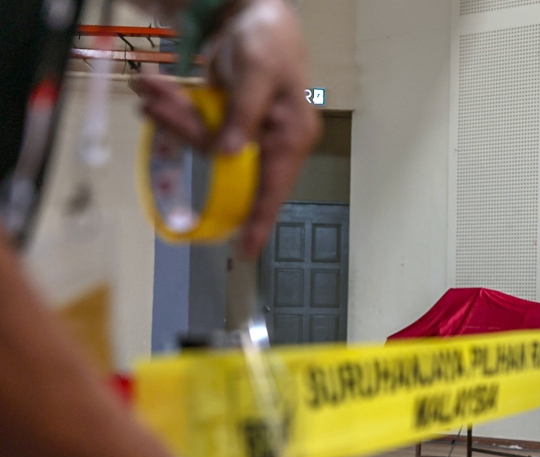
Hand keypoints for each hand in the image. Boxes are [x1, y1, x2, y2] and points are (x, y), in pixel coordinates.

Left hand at [134, 0, 318, 257]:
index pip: (275, 186)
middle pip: (226, 159)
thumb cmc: (270, 42)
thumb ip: (243, 114)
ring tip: (148, 89)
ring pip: (206, 142)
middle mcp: (274, 142)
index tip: (247, 251)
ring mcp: (252, 134)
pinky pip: (201, 127)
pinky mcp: (232, 122)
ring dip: (173, 117)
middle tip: (151, 103)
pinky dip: (177, 110)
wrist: (259, 15)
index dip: (260, 220)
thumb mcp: (258, 72)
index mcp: (291, 136)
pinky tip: (158, 93)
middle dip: (185, 132)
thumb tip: (229, 154)